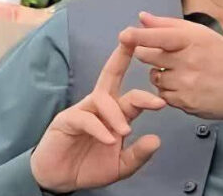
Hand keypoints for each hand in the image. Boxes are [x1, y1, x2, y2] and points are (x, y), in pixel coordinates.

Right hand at [30, 41, 166, 192]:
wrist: (60, 181)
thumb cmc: (90, 167)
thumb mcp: (120, 166)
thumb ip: (138, 155)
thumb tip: (156, 140)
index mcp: (116, 113)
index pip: (133, 95)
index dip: (147, 95)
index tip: (162, 103)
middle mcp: (100, 106)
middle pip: (111, 74)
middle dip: (122, 55)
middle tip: (134, 41)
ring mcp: (82, 110)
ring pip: (102, 98)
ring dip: (116, 114)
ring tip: (125, 131)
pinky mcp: (66, 121)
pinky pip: (84, 118)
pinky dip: (98, 128)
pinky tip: (108, 140)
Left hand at [120, 12, 222, 147]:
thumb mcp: (203, 35)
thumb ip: (170, 25)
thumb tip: (142, 17)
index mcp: (193, 40)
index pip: (159, 37)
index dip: (139, 36)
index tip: (124, 34)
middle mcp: (187, 61)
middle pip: (148, 56)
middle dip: (148, 53)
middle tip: (164, 54)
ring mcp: (184, 84)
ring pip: (153, 76)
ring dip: (161, 73)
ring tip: (183, 72)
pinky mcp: (182, 102)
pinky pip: (162, 93)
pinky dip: (168, 89)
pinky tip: (186, 86)